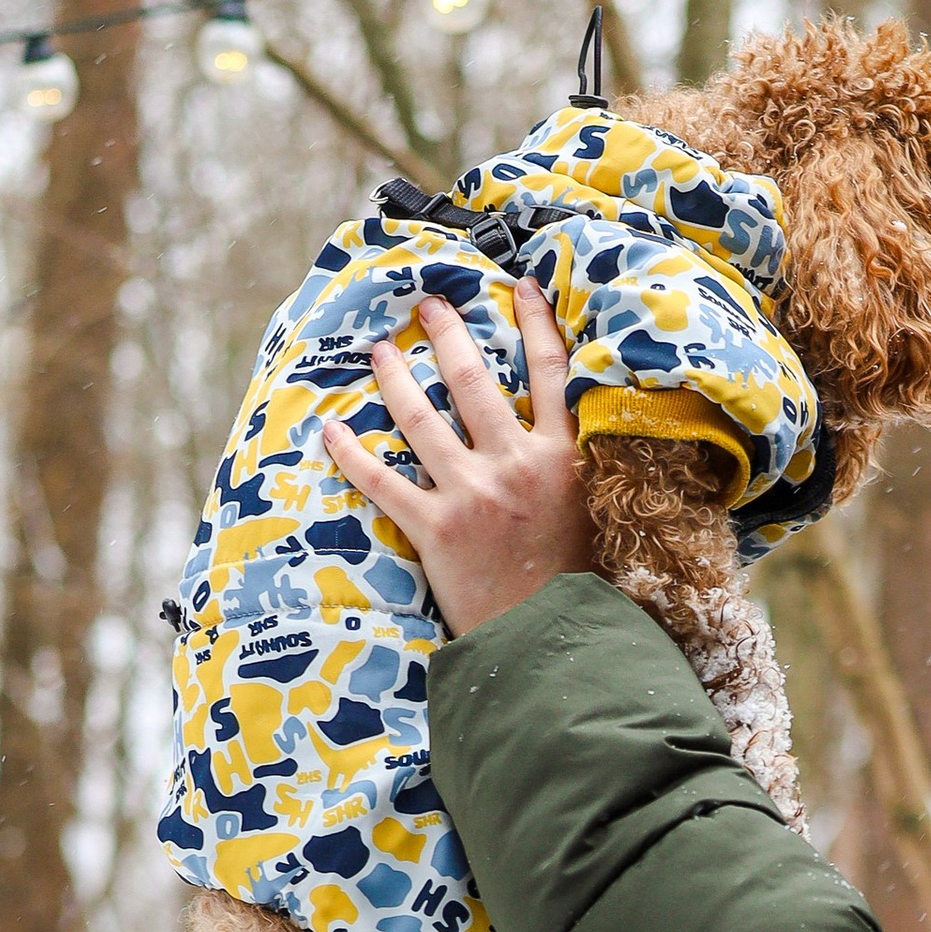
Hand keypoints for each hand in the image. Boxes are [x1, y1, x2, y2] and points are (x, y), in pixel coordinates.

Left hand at [322, 277, 595, 634]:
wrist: (556, 645)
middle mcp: (517, 465)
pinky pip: (382, 482)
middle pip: (476, 380)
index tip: (520, 286)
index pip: (551, 372)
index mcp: (565, 458)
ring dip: (396, 378)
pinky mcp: (436, 531)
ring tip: (380, 351)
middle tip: (428, 304)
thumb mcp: (599, 513)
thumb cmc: (582, 585)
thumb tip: (573, 430)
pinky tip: (331, 430)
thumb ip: (582, 469)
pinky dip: (351, 455)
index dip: (535, 322)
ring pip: (422, 419)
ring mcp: (473, 495)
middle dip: (448, 334)